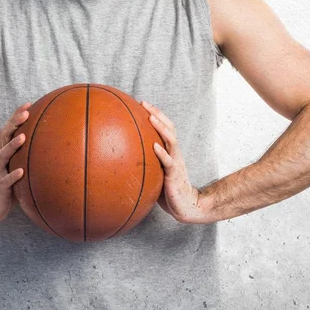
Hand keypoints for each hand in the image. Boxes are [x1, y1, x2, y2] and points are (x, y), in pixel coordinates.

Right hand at [0, 101, 30, 224]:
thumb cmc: (7, 185)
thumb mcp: (17, 167)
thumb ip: (27, 156)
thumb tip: (52, 145)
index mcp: (3, 152)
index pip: (9, 130)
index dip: (16, 116)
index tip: (29, 104)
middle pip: (4, 136)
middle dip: (14, 123)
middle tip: (26, 113)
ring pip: (3, 155)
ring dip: (12, 146)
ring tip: (22, 137)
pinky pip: (6, 181)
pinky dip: (13, 175)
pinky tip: (21, 172)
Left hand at [141, 100, 203, 223]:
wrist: (185, 205)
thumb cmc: (169, 190)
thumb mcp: (157, 172)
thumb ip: (147, 162)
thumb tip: (124, 157)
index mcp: (171, 151)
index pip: (165, 128)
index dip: (156, 114)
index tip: (143, 104)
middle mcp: (175, 153)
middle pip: (169, 128)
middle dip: (157, 114)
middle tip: (144, 103)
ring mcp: (176, 162)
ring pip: (170, 140)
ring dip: (160, 127)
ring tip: (150, 118)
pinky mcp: (174, 174)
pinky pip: (168, 161)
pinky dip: (161, 152)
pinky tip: (154, 146)